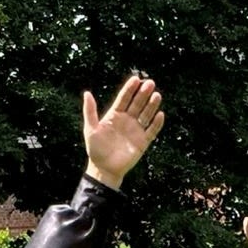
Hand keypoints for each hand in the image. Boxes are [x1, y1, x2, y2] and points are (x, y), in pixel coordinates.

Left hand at [83, 75, 164, 189]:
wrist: (104, 169)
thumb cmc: (96, 149)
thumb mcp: (90, 129)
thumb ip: (90, 111)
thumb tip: (87, 93)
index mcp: (114, 115)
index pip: (124, 98)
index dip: (130, 89)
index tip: (136, 79)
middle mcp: (127, 120)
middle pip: (137, 104)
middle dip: (143, 93)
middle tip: (150, 83)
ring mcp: (136, 130)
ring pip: (146, 115)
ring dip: (151, 105)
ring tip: (157, 95)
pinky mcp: (143, 142)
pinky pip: (152, 131)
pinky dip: (156, 123)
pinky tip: (160, 114)